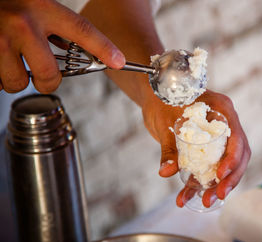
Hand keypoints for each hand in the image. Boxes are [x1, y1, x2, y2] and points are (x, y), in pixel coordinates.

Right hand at [0, 0, 124, 92]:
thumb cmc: (6, 4)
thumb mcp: (35, 5)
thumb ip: (55, 27)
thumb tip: (78, 53)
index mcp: (42, 8)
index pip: (81, 29)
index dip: (103, 47)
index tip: (119, 61)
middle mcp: (22, 23)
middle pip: (48, 75)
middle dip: (47, 81)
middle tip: (41, 73)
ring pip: (17, 83)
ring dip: (15, 78)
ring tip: (10, 60)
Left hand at [142, 90, 250, 207]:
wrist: (155, 96)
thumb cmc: (162, 99)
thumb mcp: (165, 123)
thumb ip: (168, 148)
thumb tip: (166, 172)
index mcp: (221, 109)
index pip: (236, 136)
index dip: (232, 158)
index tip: (219, 175)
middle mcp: (225, 123)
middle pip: (238, 155)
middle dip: (230, 178)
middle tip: (218, 196)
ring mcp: (219, 136)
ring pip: (227, 164)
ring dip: (217, 185)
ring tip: (205, 202)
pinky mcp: (209, 147)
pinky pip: (209, 167)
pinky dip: (200, 183)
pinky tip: (186, 197)